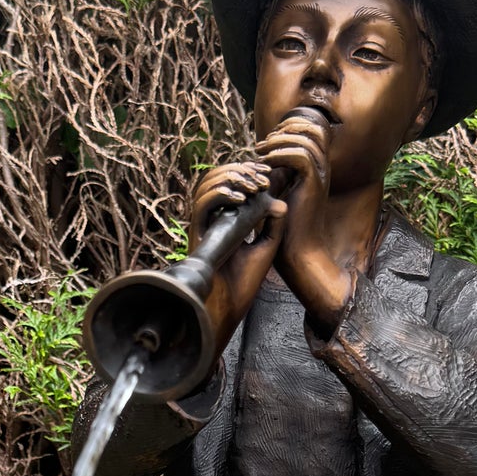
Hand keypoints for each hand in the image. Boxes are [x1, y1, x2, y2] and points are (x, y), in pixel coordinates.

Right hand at [186, 158, 288, 335]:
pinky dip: (220, 194)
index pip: (232, 183)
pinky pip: (201, 203)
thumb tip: (279, 200)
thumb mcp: (267, 246)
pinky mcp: (196, 233)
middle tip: (263, 177)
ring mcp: (203, 224)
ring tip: (254, 186)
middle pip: (217, 177)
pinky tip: (241, 199)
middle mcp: (211, 217)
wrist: (229, 305)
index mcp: (227, 218)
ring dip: (231, 178)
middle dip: (240, 170)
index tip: (268, 174)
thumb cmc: (245, 282)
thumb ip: (274, 223)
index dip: (247, 172)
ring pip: (206, 184)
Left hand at [255, 110, 352, 326]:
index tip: (265, 143)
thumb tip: (259, 161)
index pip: (311, 131)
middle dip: (285, 128)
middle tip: (262, 145)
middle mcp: (321, 169)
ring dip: (280, 141)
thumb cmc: (285, 230)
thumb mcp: (278, 195)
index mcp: (315, 169)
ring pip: (306, 138)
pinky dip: (281, 155)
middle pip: (312, 128)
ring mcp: (319, 176)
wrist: (298, 254)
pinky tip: (266, 164)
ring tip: (260, 153)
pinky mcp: (313, 186)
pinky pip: (301, 156)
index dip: (289, 128)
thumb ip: (275, 175)